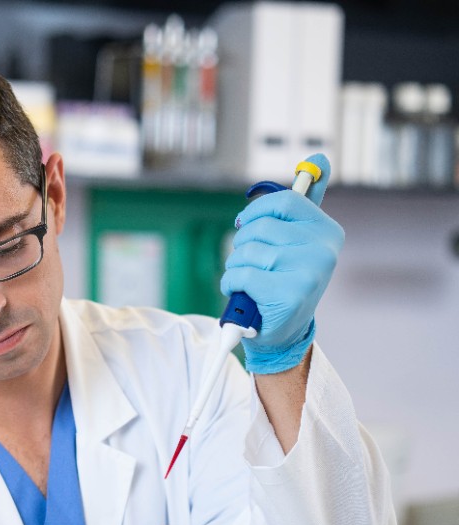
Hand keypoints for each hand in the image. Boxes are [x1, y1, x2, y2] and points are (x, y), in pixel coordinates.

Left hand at [220, 152, 344, 374]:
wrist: (282, 333)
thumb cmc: (284, 281)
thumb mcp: (297, 241)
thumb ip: (306, 201)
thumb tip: (318, 158)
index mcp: (328, 232)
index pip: (285, 201)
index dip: (256, 210)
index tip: (246, 223)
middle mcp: (324, 250)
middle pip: (261, 227)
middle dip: (243, 244)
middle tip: (250, 262)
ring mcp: (309, 273)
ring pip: (247, 251)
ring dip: (236, 266)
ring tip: (249, 280)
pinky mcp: (289, 295)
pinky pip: (240, 274)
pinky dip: (231, 283)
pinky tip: (243, 293)